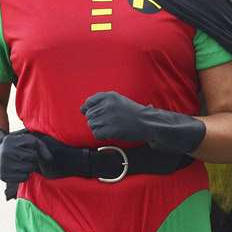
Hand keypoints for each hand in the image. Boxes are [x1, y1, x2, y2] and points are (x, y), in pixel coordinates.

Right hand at [0, 127, 44, 183]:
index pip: (34, 143)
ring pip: (30, 168)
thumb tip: (50, 159)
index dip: (36, 147)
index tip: (32, 149)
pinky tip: (17, 170)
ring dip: (29, 167)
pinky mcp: (4, 176)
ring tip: (21, 164)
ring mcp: (4, 165)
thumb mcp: (22, 141)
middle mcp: (6, 152)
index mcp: (10, 140)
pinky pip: (24, 178)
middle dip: (32, 158)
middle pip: (33, 157)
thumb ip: (39, 145)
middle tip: (24, 157)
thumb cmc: (13, 147)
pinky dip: (24, 175)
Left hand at [80, 91, 205, 153]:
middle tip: (106, 123)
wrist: (148, 123)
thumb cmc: (135, 112)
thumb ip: (102, 102)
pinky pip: (96, 134)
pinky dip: (101, 135)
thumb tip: (82, 109)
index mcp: (109, 96)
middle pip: (89, 115)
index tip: (92, 113)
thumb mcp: (119, 100)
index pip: (89, 102)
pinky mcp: (110, 130)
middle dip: (95, 121)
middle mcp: (107, 105)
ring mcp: (108, 117)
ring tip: (109, 128)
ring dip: (98, 128)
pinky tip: (109, 134)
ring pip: (91, 125)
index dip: (88, 109)